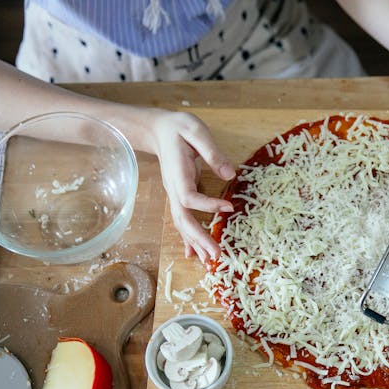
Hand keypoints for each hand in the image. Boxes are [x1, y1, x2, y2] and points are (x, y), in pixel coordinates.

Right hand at [146, 110, 235, 261]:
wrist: (159, 130)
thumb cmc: (179, 128)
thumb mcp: (196, 131)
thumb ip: (212, 151)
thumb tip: (229, 174)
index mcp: (178, 173)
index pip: (189, 196)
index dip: (207, 205)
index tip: (229, 207)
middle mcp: (173, 189)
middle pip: (182, 219)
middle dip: (198, 239)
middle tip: (216, 254)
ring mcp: (174, 194)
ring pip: (182, 224)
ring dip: (195, 244)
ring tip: (210, 260)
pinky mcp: (179, 196)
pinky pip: (183, 221)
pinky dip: (189, 239)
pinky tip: (195, 254)